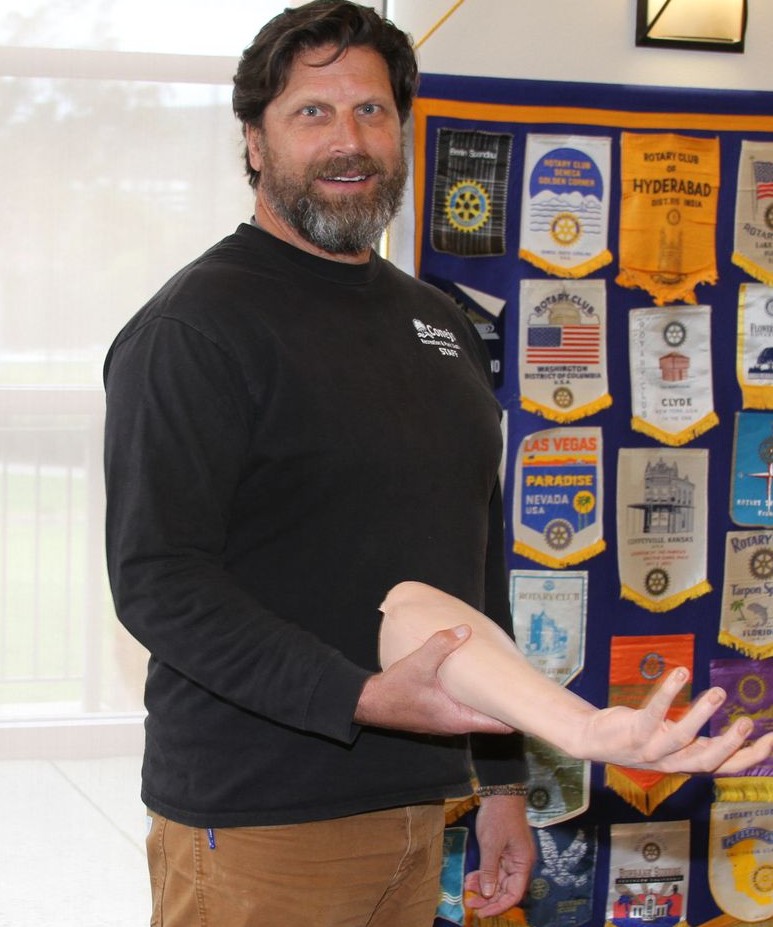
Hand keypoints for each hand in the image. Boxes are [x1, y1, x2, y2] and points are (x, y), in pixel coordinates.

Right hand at [355, 626, 513, 735]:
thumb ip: (441, 645)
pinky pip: (464, 709)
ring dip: (488, 701)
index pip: (497, 725)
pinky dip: (473, 699)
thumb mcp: (419, 664)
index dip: (518, 717)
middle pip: (490, 719)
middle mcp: (455, 725)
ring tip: (504, 683)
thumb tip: (464, 629)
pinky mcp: (437, 715)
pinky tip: (475, 683)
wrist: (370, 704)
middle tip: (523, 687)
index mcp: (457, 718)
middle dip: (506, 705)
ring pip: (476, 713)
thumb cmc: (395, 689)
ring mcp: (446, 722)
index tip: (536, 707)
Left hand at [465, 795, 534, 918]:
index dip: (499, 905)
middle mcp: (519, 863)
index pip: (514, 894)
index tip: (483, 912)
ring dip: (484, 887)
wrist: (500, 792)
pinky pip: (494, 869)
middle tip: (470, 903)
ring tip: (467, 891)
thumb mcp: (491, 844)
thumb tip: (488, 894)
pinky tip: (470, 879)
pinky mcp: (503, 850)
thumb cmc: (499, 816)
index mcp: (522, 863)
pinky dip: (483, 874)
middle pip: (505, 889)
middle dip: (488, 898)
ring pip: (498, 880)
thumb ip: (489, 870)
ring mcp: (511, 857)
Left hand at [584, 667, 772, 772]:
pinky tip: (680, 674)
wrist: (594, 740)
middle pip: (707, 761)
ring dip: (702, 715)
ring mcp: (652, 751)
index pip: (725, 767)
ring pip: (682, 738)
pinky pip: (654, 713)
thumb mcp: (673, 745)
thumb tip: (735, 735)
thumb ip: (698, 743)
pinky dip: (668, 694)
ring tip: (719, 692)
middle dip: (730, 745)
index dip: (750, 757)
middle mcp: (672, 762)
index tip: (771, 738)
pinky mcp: (635, 733)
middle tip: (747, 723)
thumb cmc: (640, 737)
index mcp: (687, 764)